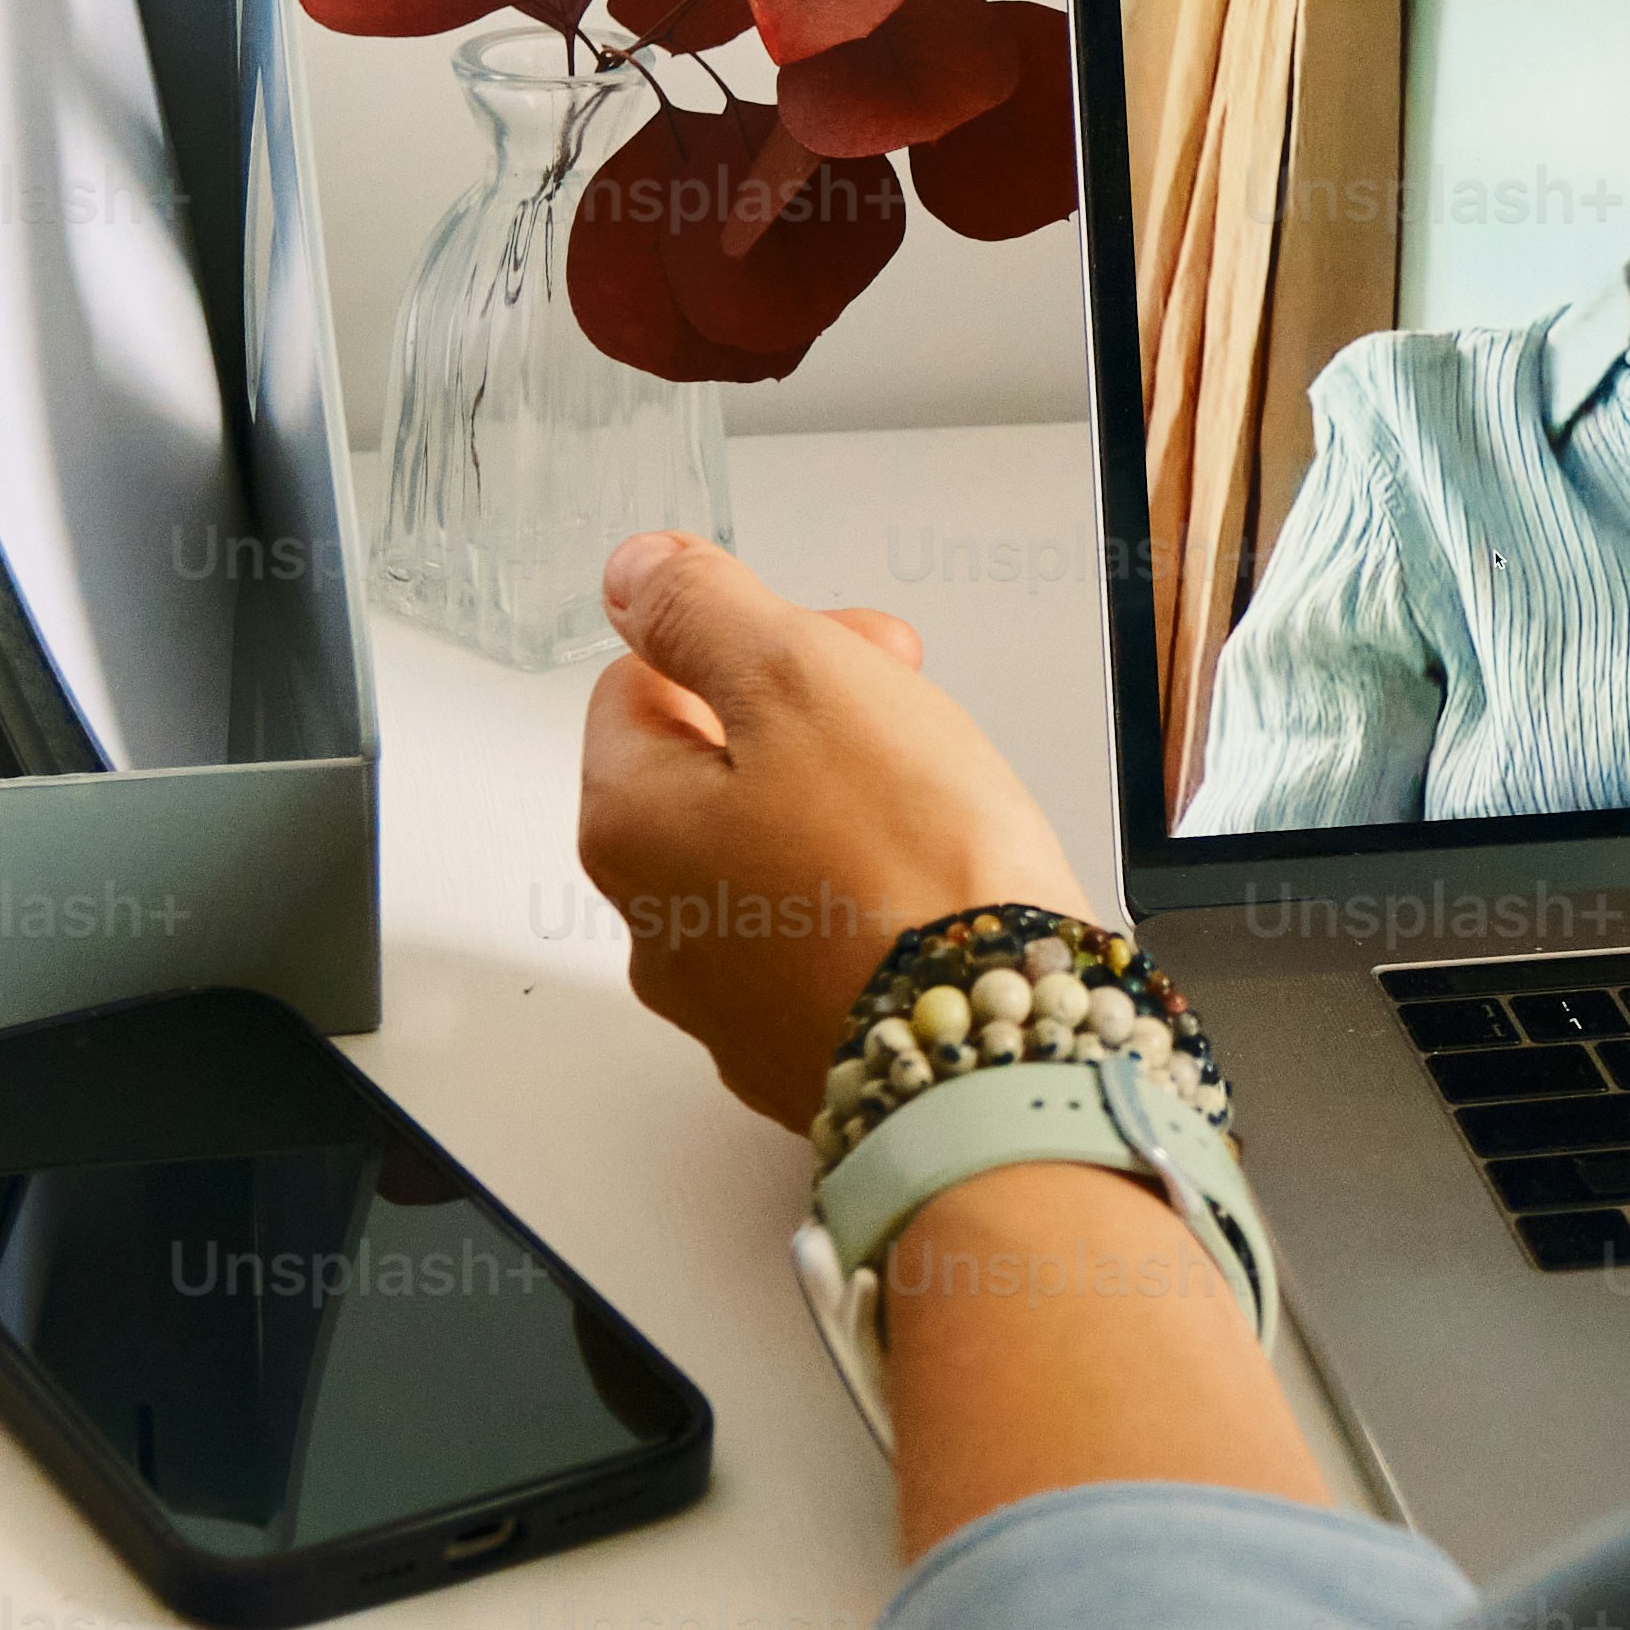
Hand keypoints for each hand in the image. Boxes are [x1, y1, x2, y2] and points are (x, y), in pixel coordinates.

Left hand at [569, 531, 1096, 1131]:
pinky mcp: (805, 1051)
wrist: (998, 1050)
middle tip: (906, 717)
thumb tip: (636, 577)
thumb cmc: (911, 872)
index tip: (845, 648)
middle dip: (806, 723)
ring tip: (936, 813)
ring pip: (768, 859)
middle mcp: (655, 923)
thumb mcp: (801, 679)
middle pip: (706, 772)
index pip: (643, 680)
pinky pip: (822, 940)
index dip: (752, 640)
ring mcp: (728, 1003)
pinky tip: (935, 895)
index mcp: (631, 822)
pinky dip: (870, 901)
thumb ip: (703, 612)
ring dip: (841, 814)